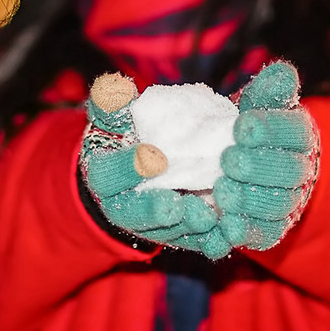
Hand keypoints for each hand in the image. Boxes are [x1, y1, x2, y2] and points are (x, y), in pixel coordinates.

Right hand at [80, 73, 231, 259]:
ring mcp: (151, 226)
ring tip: (208, 217)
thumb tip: (114, 85)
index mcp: (103, 175)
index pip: (108, 174)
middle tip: (179, 204)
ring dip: (188, 228)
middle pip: (136, 214)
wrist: (137, 170)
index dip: (125, 168)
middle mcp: (122, 207)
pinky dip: (209, 242)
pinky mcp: (178, 237)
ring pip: (168, 232)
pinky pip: (193, 244)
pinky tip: (226, 235)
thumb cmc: (127, 136)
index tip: (149, 157)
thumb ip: (113, 105)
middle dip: (157, 211)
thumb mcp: (115, 119)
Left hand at [215, 61, 318, 250]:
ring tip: (222, 192)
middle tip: (229, 160)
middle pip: (289, 172)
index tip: (242, 126)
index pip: (295, 132)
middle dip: (259, 167)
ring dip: (250, 200)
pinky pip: (262, 234)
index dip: (272, 130)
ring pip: (276, 206)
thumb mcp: (258, 106)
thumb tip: (283, 71)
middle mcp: (300, 172)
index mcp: (300, 136)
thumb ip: (269, 91)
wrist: (243, 166)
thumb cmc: (247, 129)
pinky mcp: (270, 230)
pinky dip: (244, 232)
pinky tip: (226, 226)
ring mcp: (287, 204)